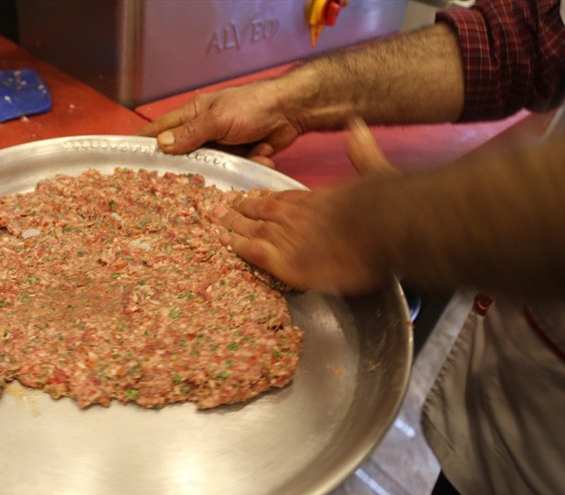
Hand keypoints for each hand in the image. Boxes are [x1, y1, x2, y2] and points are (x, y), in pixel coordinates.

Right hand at [136, 78, 305, 168]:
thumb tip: (162, 144)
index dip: (144, 142)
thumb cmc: (252, 106)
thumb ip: (191, 134)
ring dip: (219, 173)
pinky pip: (234, 171)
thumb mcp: (217, 119)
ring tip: (218, 183)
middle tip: (167, 190)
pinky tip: (254, 165)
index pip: (161, 128)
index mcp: (193, 115)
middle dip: (180, 170)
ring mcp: (222, 145)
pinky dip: (244, 169)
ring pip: (209, 168)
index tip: (126, 159)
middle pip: (183, 154)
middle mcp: (204, 131)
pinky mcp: (240, 157)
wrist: (292, 111)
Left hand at [211, 119, 395, 293]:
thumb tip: (356, 125)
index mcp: (315, 198)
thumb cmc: (386, 206)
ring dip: (233, 227)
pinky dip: (240, 247)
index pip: (280, 197)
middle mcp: (297, 215)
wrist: (386, 227)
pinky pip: (255, 252)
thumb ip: (362, 152)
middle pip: (260, 211)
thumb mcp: (376, 171)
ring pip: (253, 229)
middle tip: (217, 209)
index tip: (247, 197)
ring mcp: (289, 237)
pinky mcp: (286, 261)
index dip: (262, 198)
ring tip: (214, 224)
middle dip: (239, 211)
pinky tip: (228, 245)